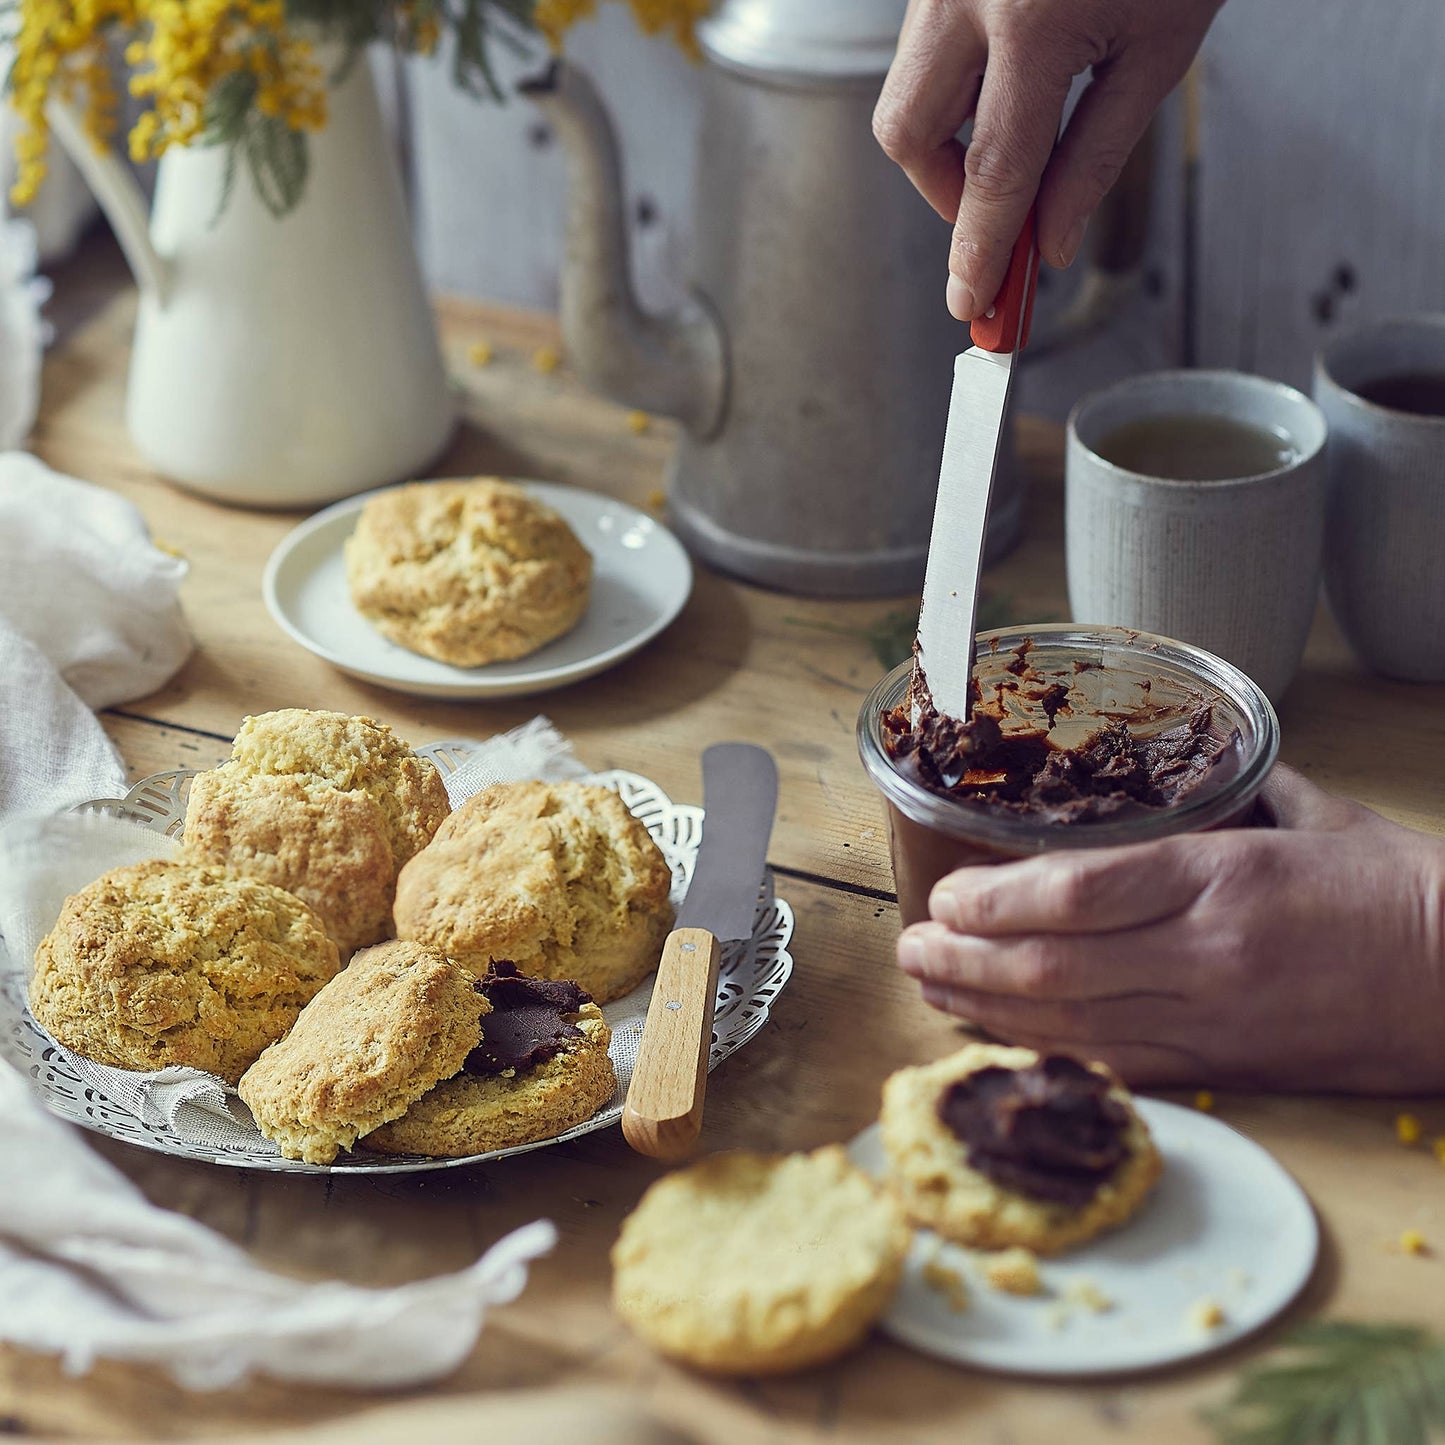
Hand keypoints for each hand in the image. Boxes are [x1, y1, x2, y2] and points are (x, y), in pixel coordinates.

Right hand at [874, 0, 1223, 320]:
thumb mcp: (1160, 50)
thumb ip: (1096, 156)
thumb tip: (1049, 240)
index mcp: (1034, 20)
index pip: (992, 172)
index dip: (979, 251)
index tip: (974, 304)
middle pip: (908, 135)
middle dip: (946, 193)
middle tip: (1000, 214)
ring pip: (906, 92)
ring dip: (949, 141)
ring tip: (1017, 140)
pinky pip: (925, 47)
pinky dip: (958, 88)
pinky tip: (1011, 83)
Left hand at [896, 766, 1444, 1091]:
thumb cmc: (1404, 891)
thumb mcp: (1320, 819)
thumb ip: (1238, 795)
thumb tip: (1186, 767)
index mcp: (1223, 878)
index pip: (1078, 894)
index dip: (994, 901)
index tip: (944, 897)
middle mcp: (1205, 954)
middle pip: (1053, 967)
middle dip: (963, 960)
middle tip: (907, 949)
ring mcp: (1212, 1020)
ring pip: (1071, 1025)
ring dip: (985, 1010)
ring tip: (928, 990)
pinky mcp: (1226, 1069)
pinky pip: (1117, 1066)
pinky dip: (1048, 1054)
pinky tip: (1000, 1038)